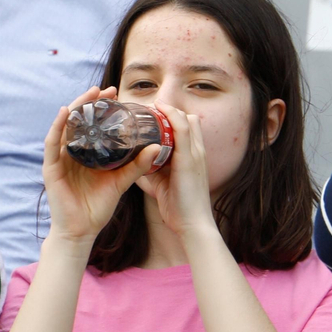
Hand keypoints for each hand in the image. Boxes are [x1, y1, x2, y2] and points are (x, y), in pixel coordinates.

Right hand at [42, 89, 165, 243]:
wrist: (82, 231)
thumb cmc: (98, 207)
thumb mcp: (121, 181)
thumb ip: (137, 165)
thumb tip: (157, 147)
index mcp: (87, 153)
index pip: (93, 123)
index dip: (102, 107)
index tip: (116, 94)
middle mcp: (72, 152)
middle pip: (78, 120)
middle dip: (90, 102)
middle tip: (106, 89)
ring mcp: (59, 158)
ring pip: (65, 126)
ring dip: (76, 107)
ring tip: (90, 94)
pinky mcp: (51, 168)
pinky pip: (52, 143)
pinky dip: (57, 127)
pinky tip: (64, 113)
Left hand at [134, 104, 216, 237]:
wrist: (193, 225)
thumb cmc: (179, 207)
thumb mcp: (162, 184)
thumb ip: (151, 170)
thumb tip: (133, 162)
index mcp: (194, 157)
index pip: (188, 128)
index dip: (173, 118)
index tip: (153, 115)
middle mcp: (198, 152)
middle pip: (188, 119)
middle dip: (170, 111)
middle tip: (148, 110)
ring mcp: (195, 154)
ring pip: (185, 120)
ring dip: (168, 110)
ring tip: (150, 107)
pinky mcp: (189, 159)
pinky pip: (181, 129)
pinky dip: (170, 116)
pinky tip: (158, 109)